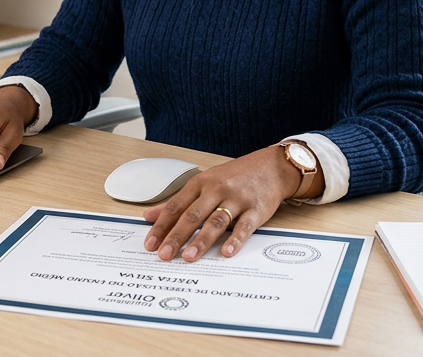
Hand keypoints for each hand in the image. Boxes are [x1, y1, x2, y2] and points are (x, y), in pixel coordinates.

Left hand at [141, 146, 318, 262]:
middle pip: (193, 215)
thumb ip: (178, 202)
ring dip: (202, 240)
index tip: (150, 243)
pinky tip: (226, 251)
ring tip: (189, 256)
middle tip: (164, 254)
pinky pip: (244, 226)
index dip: (161, 226)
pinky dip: (235, 239)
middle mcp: (217, 190)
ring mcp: (237, 199)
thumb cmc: (235, 176)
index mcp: (201, 184)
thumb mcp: (203, 183)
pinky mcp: (256, 209)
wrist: (271, 167)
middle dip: (177, 236)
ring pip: (216, 221)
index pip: (176, 206)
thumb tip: (150, 216)